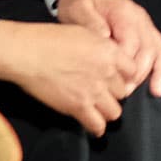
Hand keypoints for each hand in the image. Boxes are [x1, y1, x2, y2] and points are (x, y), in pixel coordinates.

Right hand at [0, 19, 134, 135]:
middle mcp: (107, 72)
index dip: (125, 76)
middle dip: (113, 93)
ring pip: (115, 112)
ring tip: (98, 109)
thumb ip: (101, 46)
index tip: (116, 78)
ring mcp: (94, 91)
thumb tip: (107, 55)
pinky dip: (97, 128)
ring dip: (107, 111)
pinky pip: (97, 125)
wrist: (27, 53)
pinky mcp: (78, 107)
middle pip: (123, 92)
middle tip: (102, 93)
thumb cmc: (49, 38)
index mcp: (110, 52)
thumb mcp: (84, 32)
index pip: (133, 71)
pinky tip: (93, 126)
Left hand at [54, 0, 160, 97]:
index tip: (114, 78)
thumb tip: (105, 36)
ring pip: (159, 50)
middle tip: (125, 91)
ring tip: (151, 91)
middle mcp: (139, 18)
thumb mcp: (77, 7)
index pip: (131, 41)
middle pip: (148, 49)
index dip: (125, 63)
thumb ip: (90, 21)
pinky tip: (159, 83)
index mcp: (123, 11)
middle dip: (139, 73)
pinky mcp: (147, 33)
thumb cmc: (81, 2)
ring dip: (156, 72)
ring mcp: (145, 25)